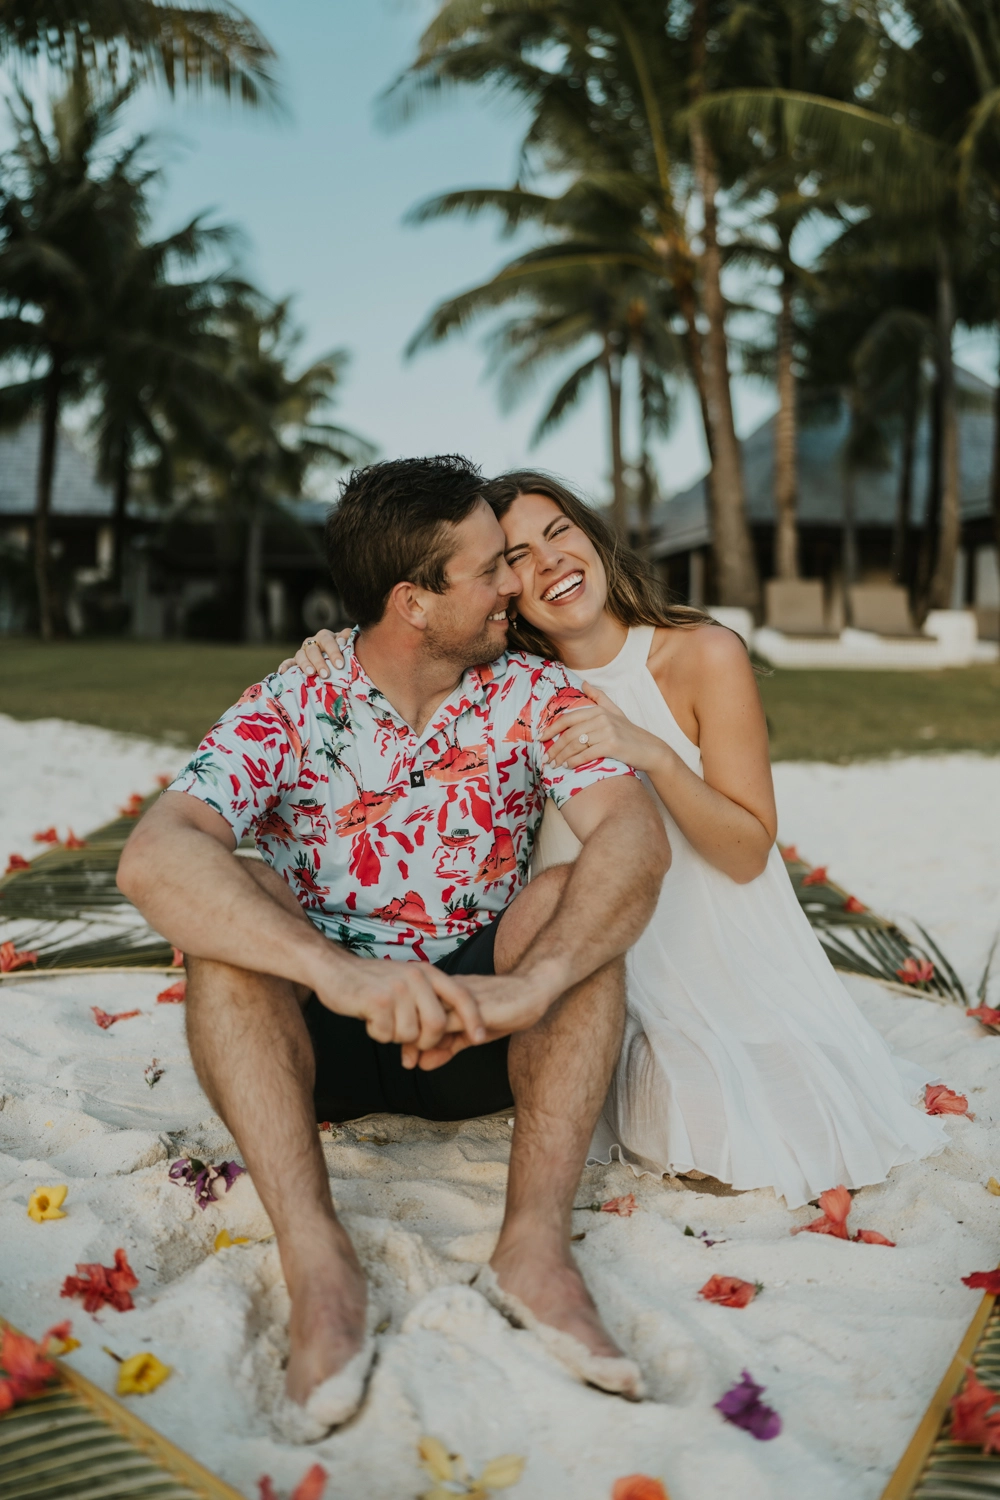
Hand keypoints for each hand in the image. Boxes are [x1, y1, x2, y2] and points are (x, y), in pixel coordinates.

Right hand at [277, 628, 352, 677]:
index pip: (328, 641)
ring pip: (301, 655)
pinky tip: (282, 672)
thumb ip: (347, 639)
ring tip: (310, 673)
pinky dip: (285, 666)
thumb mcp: (347, 643)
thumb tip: (343, 640)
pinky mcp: (295, 661)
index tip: (340, 664)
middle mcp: (312, 642)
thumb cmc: (343, 651)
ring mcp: (303, 651)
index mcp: (325, 636)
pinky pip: (288, 662)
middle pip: (313, 650)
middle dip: (319, 662)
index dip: (333, 652)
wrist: (335, 657)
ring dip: (305, 664)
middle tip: (326, 674)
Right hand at [311, 951, 486, 1069]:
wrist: (332, 969)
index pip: (462, 997)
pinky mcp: (378, 1001)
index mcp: (427, 972)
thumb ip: (425, 1004)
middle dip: (425, 1042)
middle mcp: (416, 977)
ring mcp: (397, 988)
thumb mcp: (404, 984)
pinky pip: (387, 1035)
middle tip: (409, 1042)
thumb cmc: (370, 982)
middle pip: (437, 1025)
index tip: (480, 1039)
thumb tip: (442, 1035)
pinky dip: (378, 1034)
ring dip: (395, 1036)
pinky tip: (369, 1018)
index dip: (474, 1020)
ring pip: (410, 1034)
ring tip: (383, 1020)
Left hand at [410, 970, 556, 1069]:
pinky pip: (449, 1022)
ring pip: (428, 1017)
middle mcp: (448, 990)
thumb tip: (422, 1064)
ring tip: (420, 1062)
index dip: (407, 1036)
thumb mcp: (472, 1032)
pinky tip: (438, 1057)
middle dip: (409, 1041)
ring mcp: (460, 996)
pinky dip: (439, 1040)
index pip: (416, 1012)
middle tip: (408, 1063)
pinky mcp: (475, 1004)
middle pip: (417, 1013)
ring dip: (422, 1042)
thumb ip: (448, 1047)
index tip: (407, 1059)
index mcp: (445, 993)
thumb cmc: (503, 1009)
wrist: (533, 989)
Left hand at [545, 682, 667, 773]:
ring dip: (561, 757)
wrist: (650, 749)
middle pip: (569, 734)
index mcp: (598, 710)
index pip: (568, 719)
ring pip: (575, 745)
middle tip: (546, 759)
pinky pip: (586, 754)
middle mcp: (601, 718)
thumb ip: (599, 697)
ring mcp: (607, 731)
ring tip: (554, 765)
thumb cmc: (630, 733)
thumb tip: (584, 683)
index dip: (551, 729)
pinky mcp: (612, 745)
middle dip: (554, 748)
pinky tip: (568, 766)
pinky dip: (574, 761)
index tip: (540, 738)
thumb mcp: (615, 711)